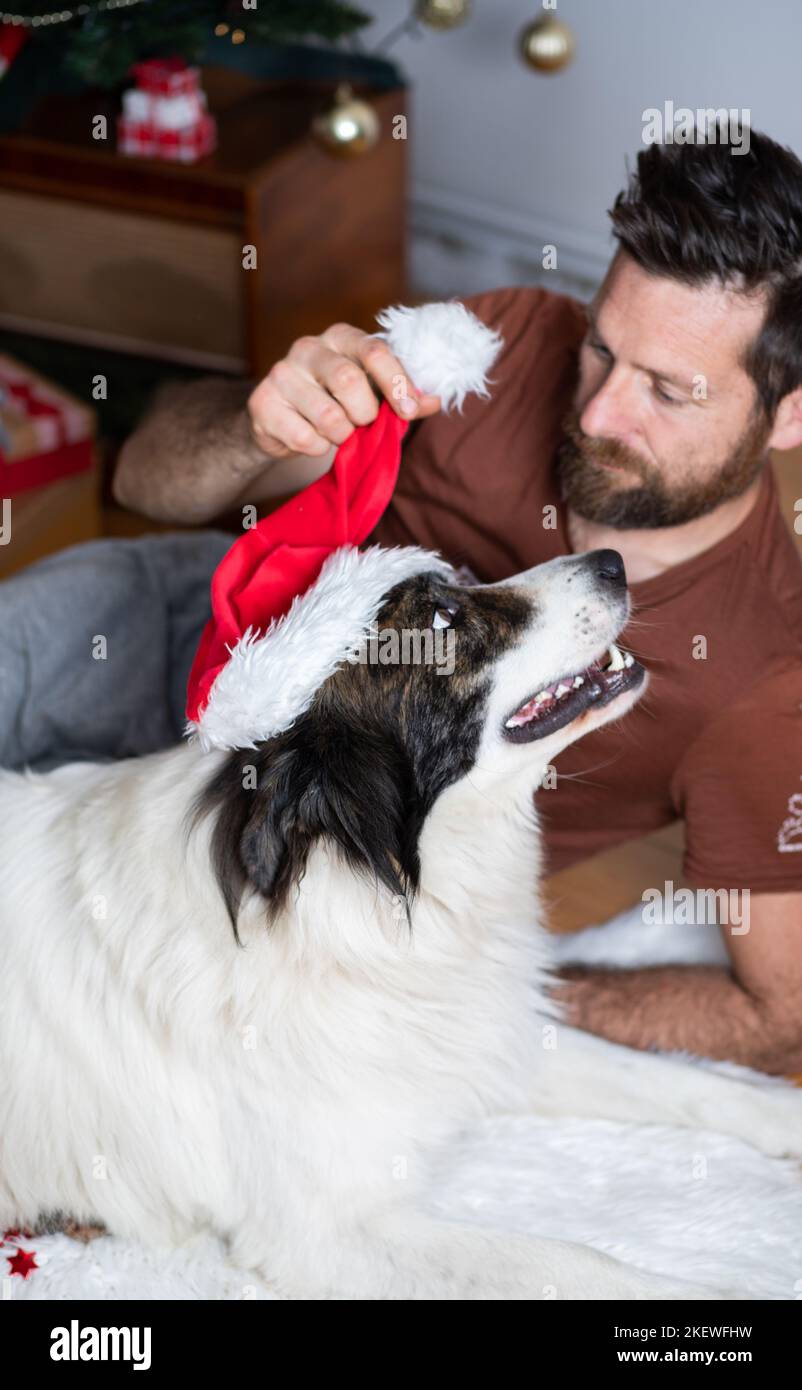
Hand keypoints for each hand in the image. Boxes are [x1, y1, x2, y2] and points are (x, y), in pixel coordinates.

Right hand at [247, 322, 441, 459]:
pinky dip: (318, 448)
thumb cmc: (336, 402)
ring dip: (342, 436)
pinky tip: (313, 439)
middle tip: (363, 424)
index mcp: (341, 337)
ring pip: (328, 416)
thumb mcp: (372, 394)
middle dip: (365, 414)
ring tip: (337, 433)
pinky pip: (304, 437)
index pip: (374, 349)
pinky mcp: (262, 403)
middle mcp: (309, 347)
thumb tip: (434, 402)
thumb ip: (403, 397)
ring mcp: (281, 373)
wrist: (281, 421)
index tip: (409, 411)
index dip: (396, 382)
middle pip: (348, 381)